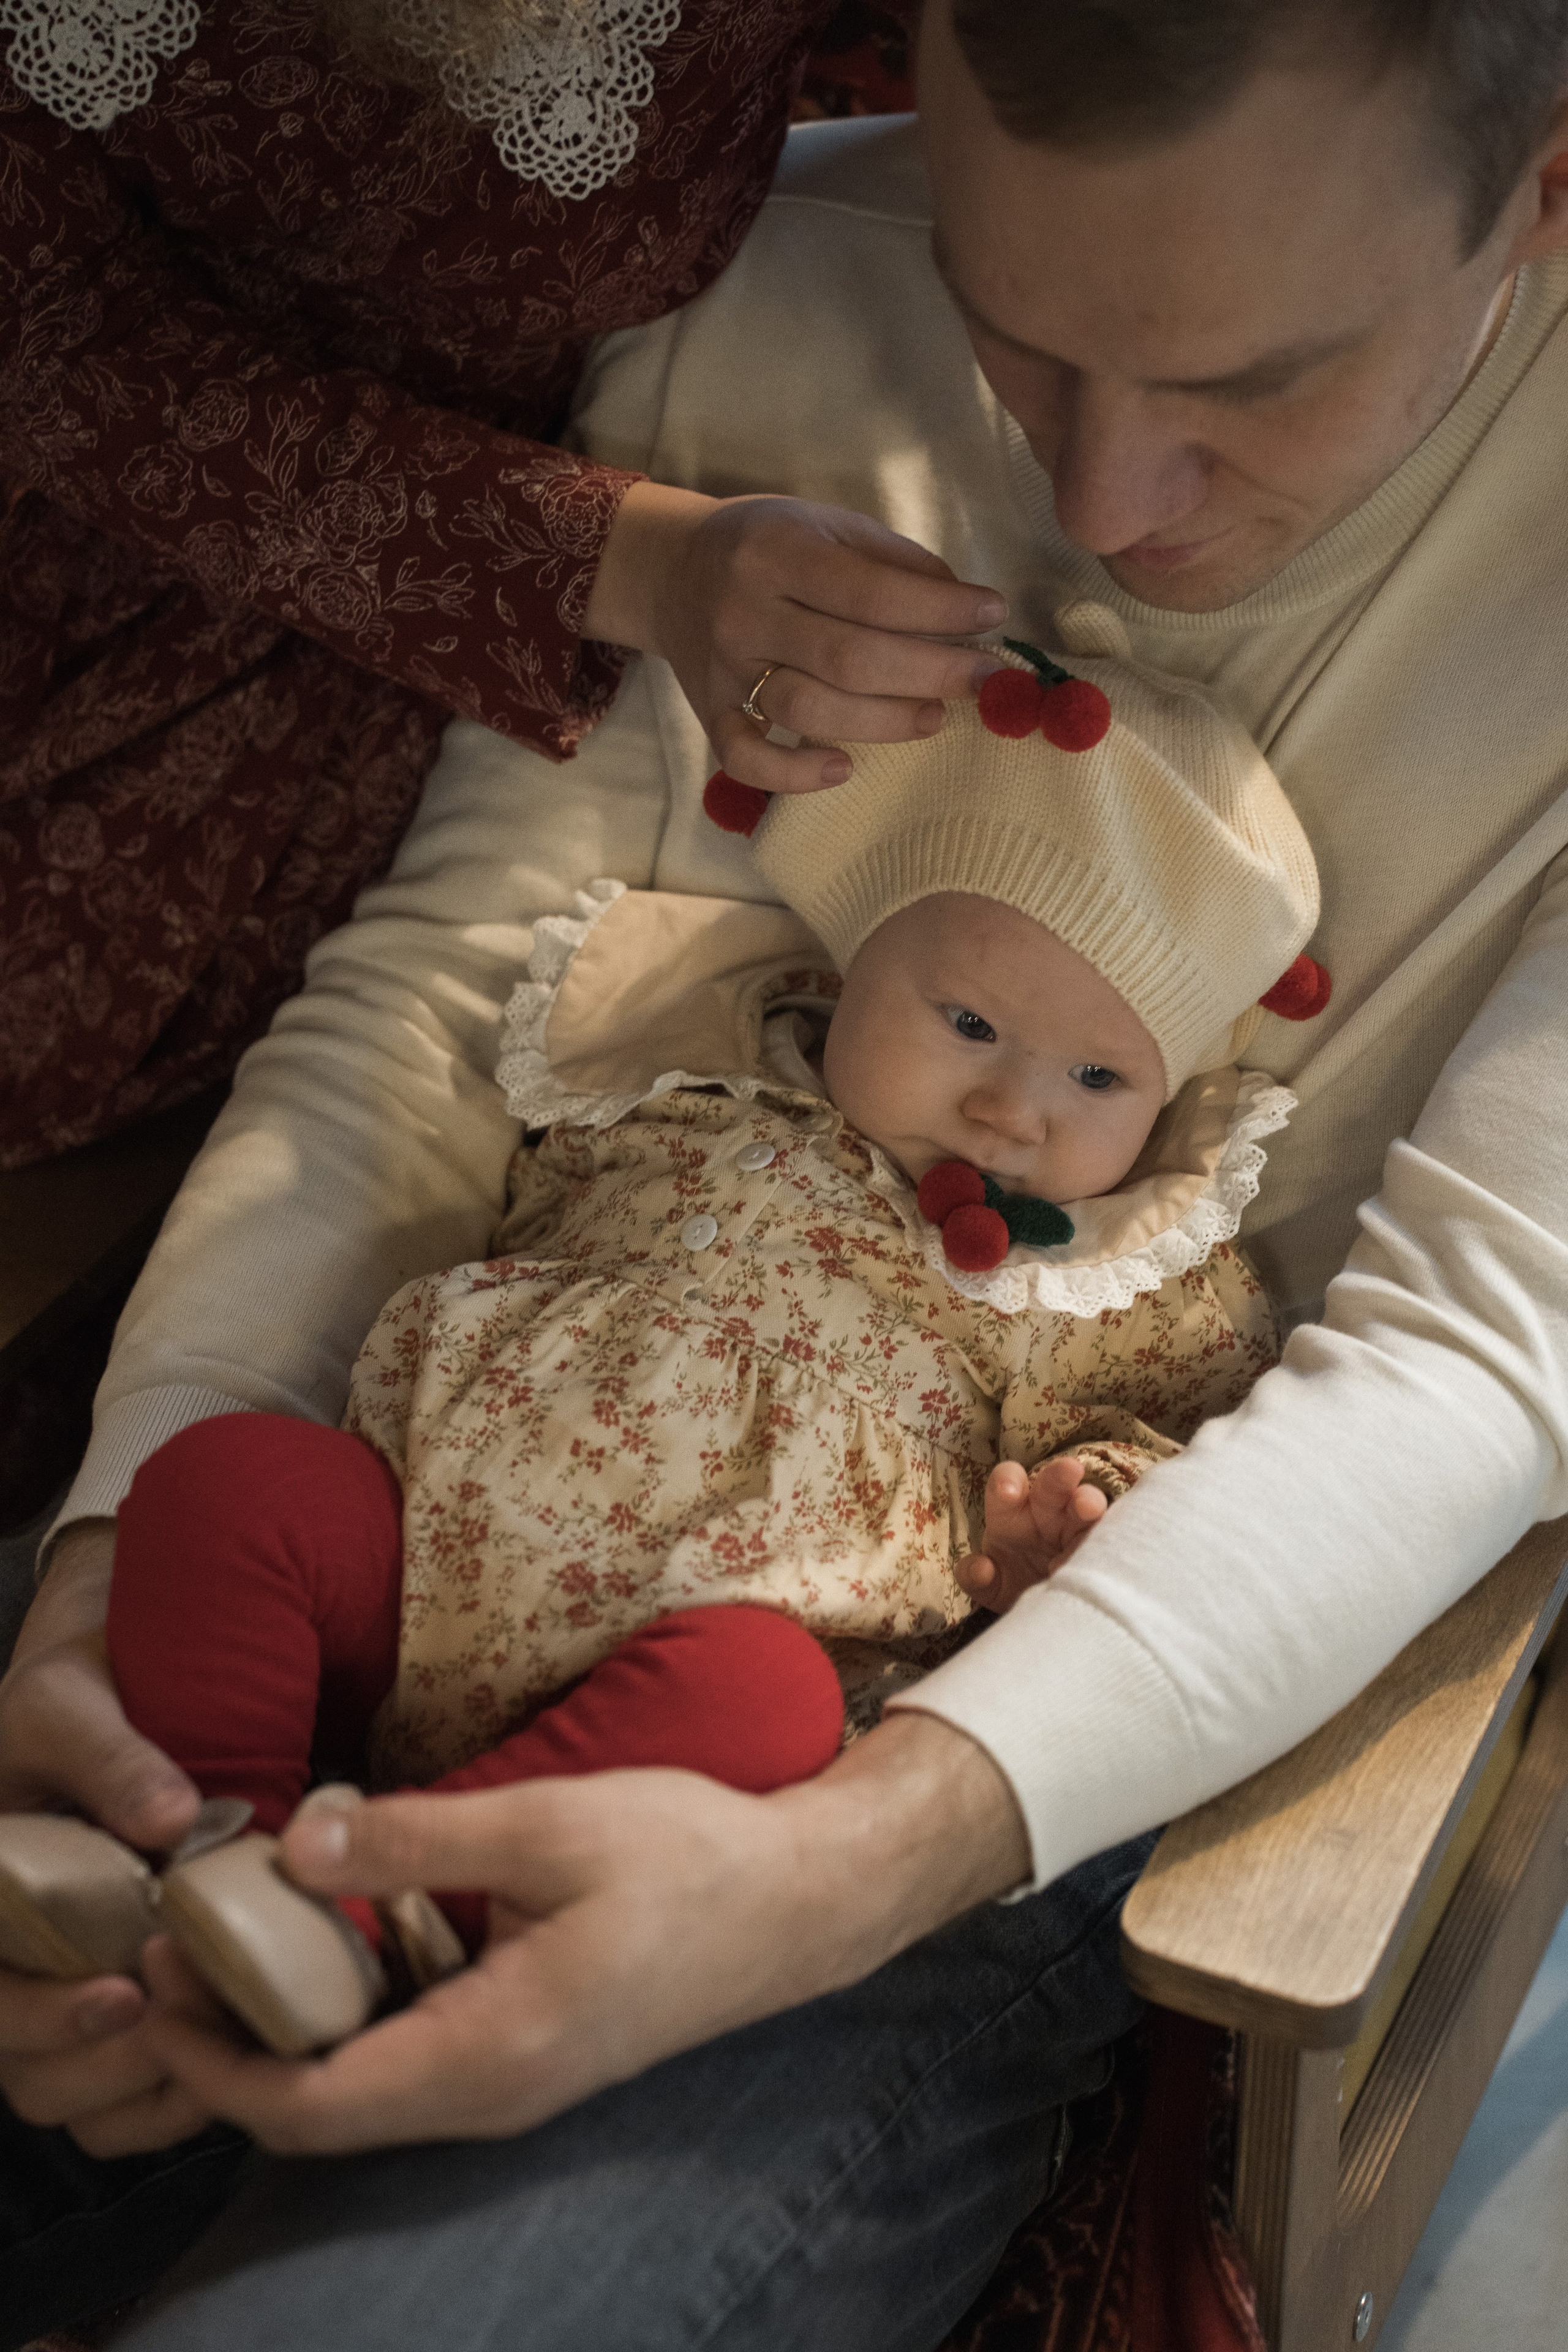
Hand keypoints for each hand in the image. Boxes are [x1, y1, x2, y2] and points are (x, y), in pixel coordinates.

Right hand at [0, 1521, 209, 2154]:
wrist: (103, 1698)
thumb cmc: (70, 1698)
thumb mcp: (67, 1704)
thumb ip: (109, 1759)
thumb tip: (170, 1821)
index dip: (44, 2017)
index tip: (124, 1995)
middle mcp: (8, 1970)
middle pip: (31, 2080)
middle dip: (112, 2062)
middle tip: (192, 2013)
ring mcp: (57, 2002)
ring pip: (81, 2106)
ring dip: (151, 2088)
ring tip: (222, 2038)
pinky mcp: (115, 2014)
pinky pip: (128, 2107)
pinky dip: (176, 2100)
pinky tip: (232, 2050)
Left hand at [140, 1710, 1029, 2154]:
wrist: (803, 1905)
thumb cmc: (691, 1858)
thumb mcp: (552, 1823)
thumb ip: (418, 1838)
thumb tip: (295, 1847)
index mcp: (490, 2053)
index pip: (308, 2105)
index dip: (213, 2061)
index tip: (157, 1984)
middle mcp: (491, 2095)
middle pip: (320, 2114)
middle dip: (231, 2046)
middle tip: (178, 1949)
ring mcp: (513, 2084)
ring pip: (362, 2091)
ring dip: (287, 2029)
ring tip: (237, 1935)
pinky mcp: (529, 2054)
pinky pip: (408, 2060)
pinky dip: (349, 2015)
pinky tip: (338, 1934)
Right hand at [581, 483, 1007, 792]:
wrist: (672, 570)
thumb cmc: (767, 546)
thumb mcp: (827, 524)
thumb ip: (892, 560)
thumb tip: (963, 608)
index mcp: (777, 551)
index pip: (872, 592)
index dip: (940, 611)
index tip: (992, 615)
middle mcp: (744, 611)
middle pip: (849, 658)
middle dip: (930, 672)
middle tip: (983, 679)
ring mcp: (723, 669)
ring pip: (809, 709)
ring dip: (884, 722)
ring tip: (934, 716)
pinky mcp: (708, 713)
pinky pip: (746, 759)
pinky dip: (794, 774)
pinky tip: (843, 768)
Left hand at [956, 1457, 1107, 1614]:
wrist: (1042, 1605)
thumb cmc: (1012, 1581)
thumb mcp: (990, 1584)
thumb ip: (975, 1577)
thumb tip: (981, 1569)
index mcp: (1012, 1509)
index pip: (1006, 1481)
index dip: (1007, 1481)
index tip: (1008, 1493)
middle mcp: (1047, 1510)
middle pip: (1053, 1483)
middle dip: (1059, 1475)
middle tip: (1069, 1469)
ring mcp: (1077, 1525)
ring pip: (1088, 1502)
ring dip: (1089, 1500)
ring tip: (1088, 1508)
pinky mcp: (1103, 1543)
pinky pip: (1108, 1536)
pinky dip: (1102, 1544)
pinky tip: (1094, 1559)